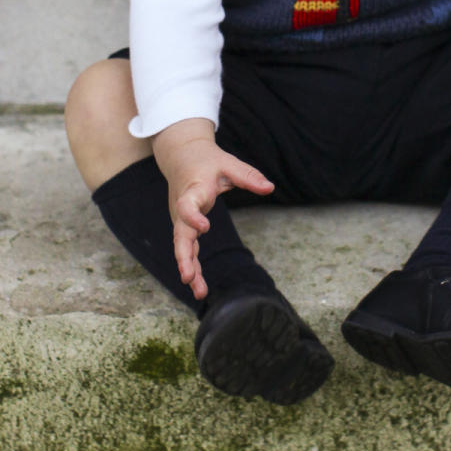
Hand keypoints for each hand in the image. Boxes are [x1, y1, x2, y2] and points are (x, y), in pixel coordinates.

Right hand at [152, 119, 273, 299]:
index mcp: (193, 190)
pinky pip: (187, 248)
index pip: (187, 205)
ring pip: (183, 247)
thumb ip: (248, 176)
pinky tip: (199, 287)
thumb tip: (270, 188)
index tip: (205, 227)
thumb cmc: (207, 161)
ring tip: (199, 292)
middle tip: (188, 276)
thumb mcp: (228, 163)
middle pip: (180, 235)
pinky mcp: (184, 227)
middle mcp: (182, 208)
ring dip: (189, 269)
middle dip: (184, 256)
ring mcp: (181, 220)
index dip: (193, 217)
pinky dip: (192, 266)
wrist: (182, 158)